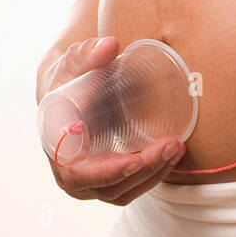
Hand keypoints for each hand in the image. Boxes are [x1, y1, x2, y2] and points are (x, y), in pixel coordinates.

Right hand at [37, 36, 185, 204]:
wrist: (65, 91)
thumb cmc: (66, 79)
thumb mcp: (72, 63)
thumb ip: (87, 53)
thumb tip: (110, 44)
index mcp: (57, 151)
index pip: (79, 175)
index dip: (107, 173)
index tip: (135, 160)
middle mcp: (71, 175)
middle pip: (110, 187)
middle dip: (145, 169)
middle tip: (172, 145)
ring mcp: (90, 182)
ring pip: (124, 192)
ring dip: (154, 174)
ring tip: (177, 147)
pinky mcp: (109, 179)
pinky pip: (131, 187)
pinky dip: (154, 175)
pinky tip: (172, 155)